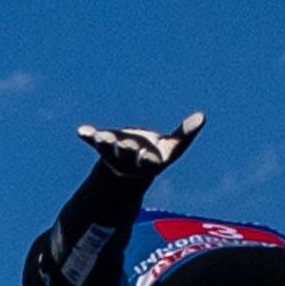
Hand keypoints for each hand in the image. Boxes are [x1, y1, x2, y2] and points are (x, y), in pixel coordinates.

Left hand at [74, 112, 205, 174]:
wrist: (129, 169)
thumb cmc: (155, 155)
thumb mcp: (172, 148)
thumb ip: (186, 133)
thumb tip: (203, 116)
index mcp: (148, 163)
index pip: (150, 162)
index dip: (149, 159)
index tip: (151, 157)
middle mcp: (130, 160)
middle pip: (128, 154)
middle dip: (127, 148)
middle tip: (126, 143)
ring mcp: (114, 153)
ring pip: (109, 149)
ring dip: (106, 142)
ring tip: (101, 136)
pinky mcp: (102, 145)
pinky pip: (93, 140)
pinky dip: (87, 135)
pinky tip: (81, 131)